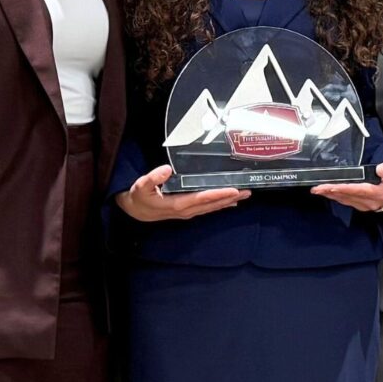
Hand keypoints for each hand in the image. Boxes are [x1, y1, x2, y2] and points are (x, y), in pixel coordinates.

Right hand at [115, 163, 249, 220]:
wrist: (134, 211)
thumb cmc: (138, 197)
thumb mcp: (141, 186)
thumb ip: (152, 177)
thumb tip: (166, 169)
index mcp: (177, 204)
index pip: (201, 198)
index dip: (218, 194)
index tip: (233, 190)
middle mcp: (186, 210)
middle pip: (212, 204)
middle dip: (230, 198)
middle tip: (247, 191)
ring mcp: (188, 212)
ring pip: (212, 208)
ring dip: (228, 202)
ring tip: (244, 195)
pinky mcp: (187, 211)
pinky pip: (207, 209)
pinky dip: (220, 205)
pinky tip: (230, 202)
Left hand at [312, 160, 382, 211]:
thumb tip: (381, 169)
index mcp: (378, 194)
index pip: (357, 190)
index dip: (343, 188)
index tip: (331, 186)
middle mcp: (370, 202)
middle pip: (347, 196)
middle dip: (330, 192)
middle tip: (317, 188)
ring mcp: (364, 205)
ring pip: (344, 200)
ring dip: (330, 195)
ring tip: (317, 190)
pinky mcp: (360, 205)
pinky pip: (346, 201)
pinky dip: (335, 197)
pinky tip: (328, 193)